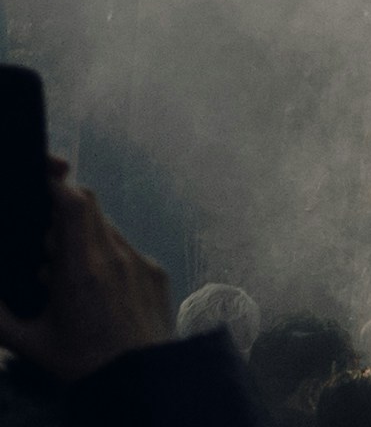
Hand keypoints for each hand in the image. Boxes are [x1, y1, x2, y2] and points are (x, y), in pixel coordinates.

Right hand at [0, 170, 176, 384]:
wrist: (139, 378)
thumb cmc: (81, 361)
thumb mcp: (30, 343)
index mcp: (83, 270)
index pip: (75, 207)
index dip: (59, 185)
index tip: (44, 177)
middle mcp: (116, 257)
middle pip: (92, 211)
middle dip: (65, 210)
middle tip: (43, 230)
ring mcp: (140, 262)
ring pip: (109, 229)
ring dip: (84, 235)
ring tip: (62, 263)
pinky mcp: (156, 271)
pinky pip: (128, 250)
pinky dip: (106, 254)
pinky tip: (91, 282)